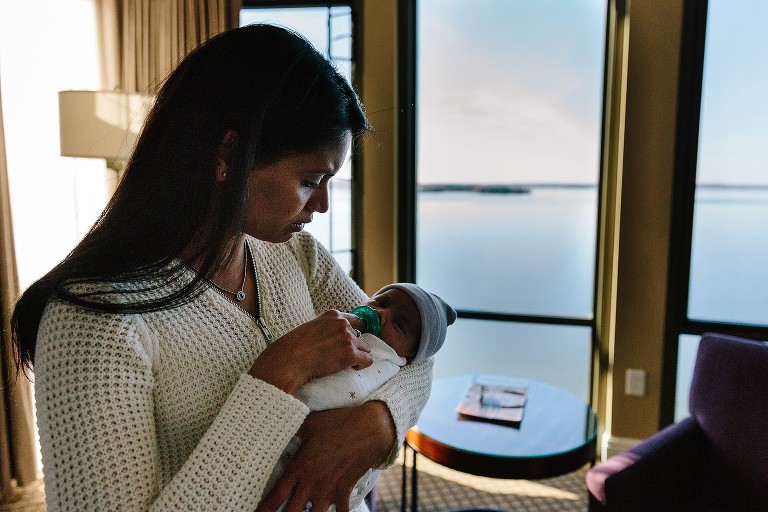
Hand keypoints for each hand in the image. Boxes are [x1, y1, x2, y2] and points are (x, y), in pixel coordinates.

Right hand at [249, 310, 371, 393]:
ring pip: (365, 348)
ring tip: (344, 364)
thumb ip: (326, 328)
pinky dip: (361, 366)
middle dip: (353, 346)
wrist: (289, 360)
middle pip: (360, 336)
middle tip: (340, 356)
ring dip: (357, 356)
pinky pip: (367, 360)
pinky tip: (350, 369)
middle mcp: (343, 324)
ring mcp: (348, 339)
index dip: (354, 333)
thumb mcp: (311, 328)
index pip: (356, 320)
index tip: (349, 342)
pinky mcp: (350, 354)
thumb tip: (334, 338)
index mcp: (333, 315)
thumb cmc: (294, 347)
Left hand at [256, 401, 395, 511]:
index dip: (263, 509)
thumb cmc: (337, 423)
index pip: (275, 496)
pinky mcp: (345, 490)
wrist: (369, 428)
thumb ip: (291, 428)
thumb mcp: (309, 422)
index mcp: (299, 468)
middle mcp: (312, 483)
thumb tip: (274, 423)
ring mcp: (329, 489)